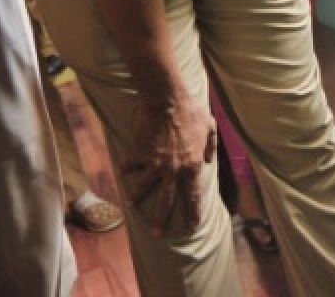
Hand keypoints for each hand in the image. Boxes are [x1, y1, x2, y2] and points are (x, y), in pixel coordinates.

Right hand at [121, 96, 216, 236]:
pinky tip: (123, 170)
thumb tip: (209, 160)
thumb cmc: (191, 111)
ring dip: (137, 197)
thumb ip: (211, 146)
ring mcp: (154, 163)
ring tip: (132, 204)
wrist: (167, 100)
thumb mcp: (210, 126)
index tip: (192, 226)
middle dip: (162, 220)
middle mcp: (173, 169)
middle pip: (167, 201)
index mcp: (192, 165)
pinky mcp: (138, 154)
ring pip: (143, 187)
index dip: (193, 211)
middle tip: (158, 235)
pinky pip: (129, 165)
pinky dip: (126, 167)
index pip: (193, 194)